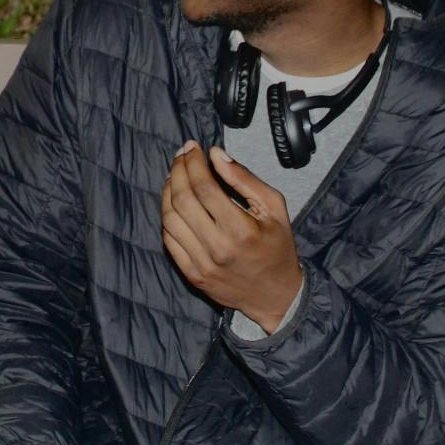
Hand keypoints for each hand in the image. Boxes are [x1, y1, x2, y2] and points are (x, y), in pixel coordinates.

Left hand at [161, 143, 302, 330]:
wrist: (275, 296)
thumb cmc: (277, 247)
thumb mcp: (274, 207)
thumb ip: (244, 178)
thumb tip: (216, 154)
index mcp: (241, 230)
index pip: (204, 187)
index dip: (193, 162)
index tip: (192, 148)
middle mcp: (218, 248)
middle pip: (182, 199)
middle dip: (177, 170)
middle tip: (181, 156)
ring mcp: (202, 264)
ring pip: (170, 219)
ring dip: (168, 191)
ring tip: (175, 176)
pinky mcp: (192, 275)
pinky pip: (169, 241)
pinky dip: (168, 217)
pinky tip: (174, 203)